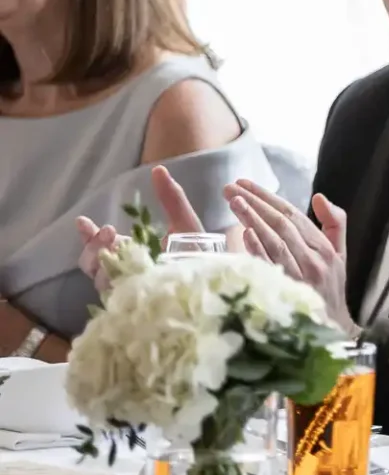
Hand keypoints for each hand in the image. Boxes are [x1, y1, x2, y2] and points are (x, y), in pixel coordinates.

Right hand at [76, 166, 208, 289]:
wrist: (219, 282)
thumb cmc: (201, 253)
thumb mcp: (186, 224)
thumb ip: (172, 199)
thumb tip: (158, 169)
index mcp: (133, 252)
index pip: (101, 246)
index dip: (88, 235)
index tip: (83, 221)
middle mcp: (126, 272)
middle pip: (93, 263)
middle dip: (94, 247)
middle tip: (109, 231)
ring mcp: (129, 289)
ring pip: (100, 280)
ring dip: (103, 263)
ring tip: (117, 248)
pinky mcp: (135, 305)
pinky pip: (116, 297)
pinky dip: (117, 283)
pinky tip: (125, 272)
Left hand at [225, 180, 353, 333]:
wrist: (333, 330)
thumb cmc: (331, 291)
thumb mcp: (341, 256)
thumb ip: (334, 224)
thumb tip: (318, 198)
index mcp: (324, 248)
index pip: (293, 215)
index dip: (268, 197)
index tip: (245, 184)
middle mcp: (314, 259)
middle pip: (282, 223)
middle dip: (255, 202)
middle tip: (231, 188)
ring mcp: (300, 275)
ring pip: (275, 240)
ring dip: (253, 219)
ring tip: (233, 202)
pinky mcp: (287, 291)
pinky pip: (271, 266)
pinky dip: (259, 249)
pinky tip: (245, 234)